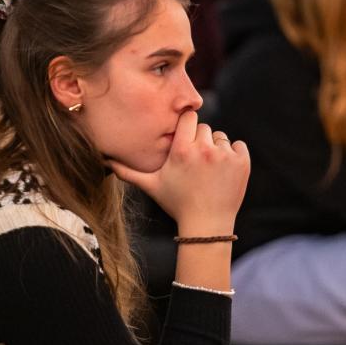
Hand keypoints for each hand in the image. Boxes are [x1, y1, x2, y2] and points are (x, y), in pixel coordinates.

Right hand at [108, 110, 249, 233]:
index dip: (187, 127)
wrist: (207, 226)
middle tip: (196, 164)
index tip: (186, 139)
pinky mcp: (242, 162)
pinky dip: (234, 156)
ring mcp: (224, 156)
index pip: (188, 118)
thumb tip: (103, 162)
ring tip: (209, 171)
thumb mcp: (151, 186)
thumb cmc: (177, 205)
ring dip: (217, 150)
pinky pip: (239, 146)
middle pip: (204, 128)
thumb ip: (128, 172)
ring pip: (222, 138)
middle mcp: (203, 149)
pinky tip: (224, 172)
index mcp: (181, 150)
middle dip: (201, 142)